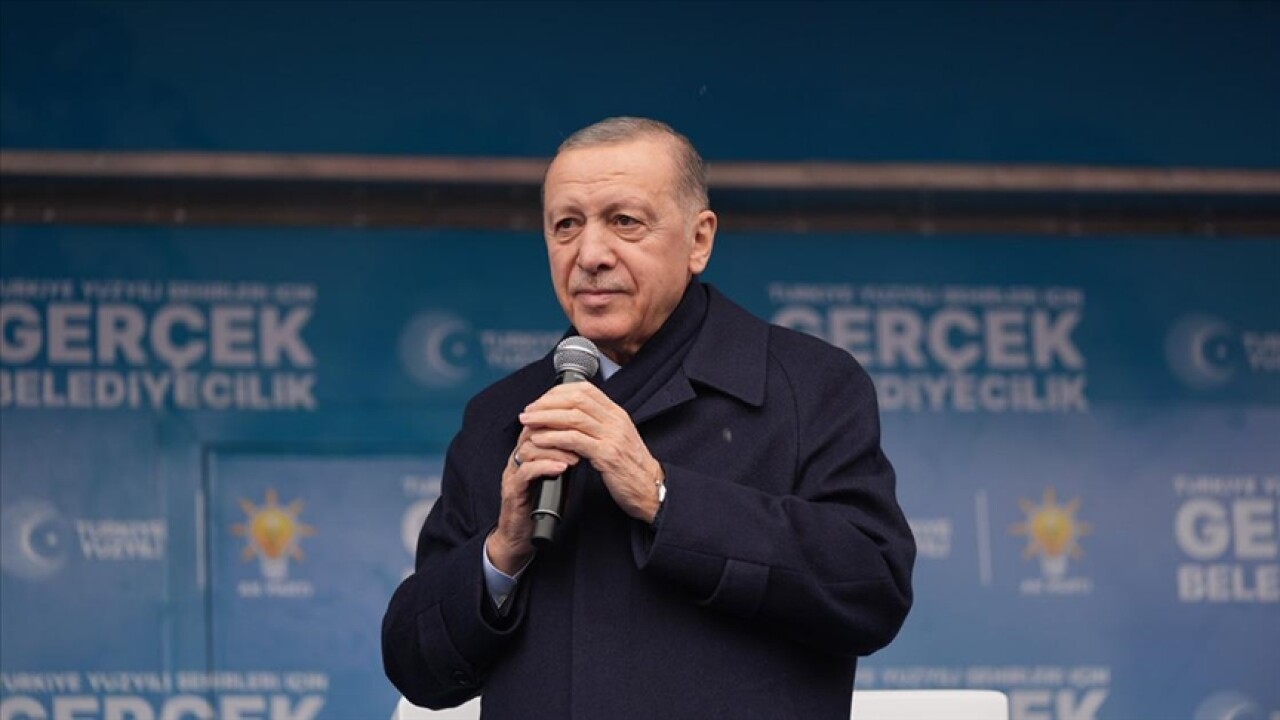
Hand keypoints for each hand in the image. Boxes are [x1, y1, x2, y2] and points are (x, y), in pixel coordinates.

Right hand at [487, 424, 577, 573]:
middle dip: (557, 431)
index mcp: (527, 452)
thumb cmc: (541, 507)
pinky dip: (545, 467)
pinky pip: (526, 472)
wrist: (522, 537)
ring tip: (575, 456)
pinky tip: (562, 469)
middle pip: (532, 431)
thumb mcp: (557, 477)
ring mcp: (513, 474)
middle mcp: (517, 459)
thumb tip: (586, 444)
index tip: (582, 424)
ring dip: (555, 450)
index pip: (540, 424)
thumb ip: (566, 459)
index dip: (559, 421)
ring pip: (528, 449)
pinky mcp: (512, 490)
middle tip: (580, 437)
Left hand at [518, 383, 664, 523]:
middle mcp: (615, 421)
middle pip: (576, 399)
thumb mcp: (616, 439)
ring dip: (546, 418)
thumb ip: (598, 425)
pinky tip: (540, 440)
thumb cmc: (629, 467)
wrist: (650, 490)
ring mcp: (612, 437)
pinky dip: (554, 438)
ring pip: (573, 417)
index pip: (585, 389)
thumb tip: (570, 417)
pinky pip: (575, 440)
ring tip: (527, 422)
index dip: (558, 391)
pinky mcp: (607, 456)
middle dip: (548, 402)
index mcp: (617, 414)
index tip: (540, 400)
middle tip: (528, 411)